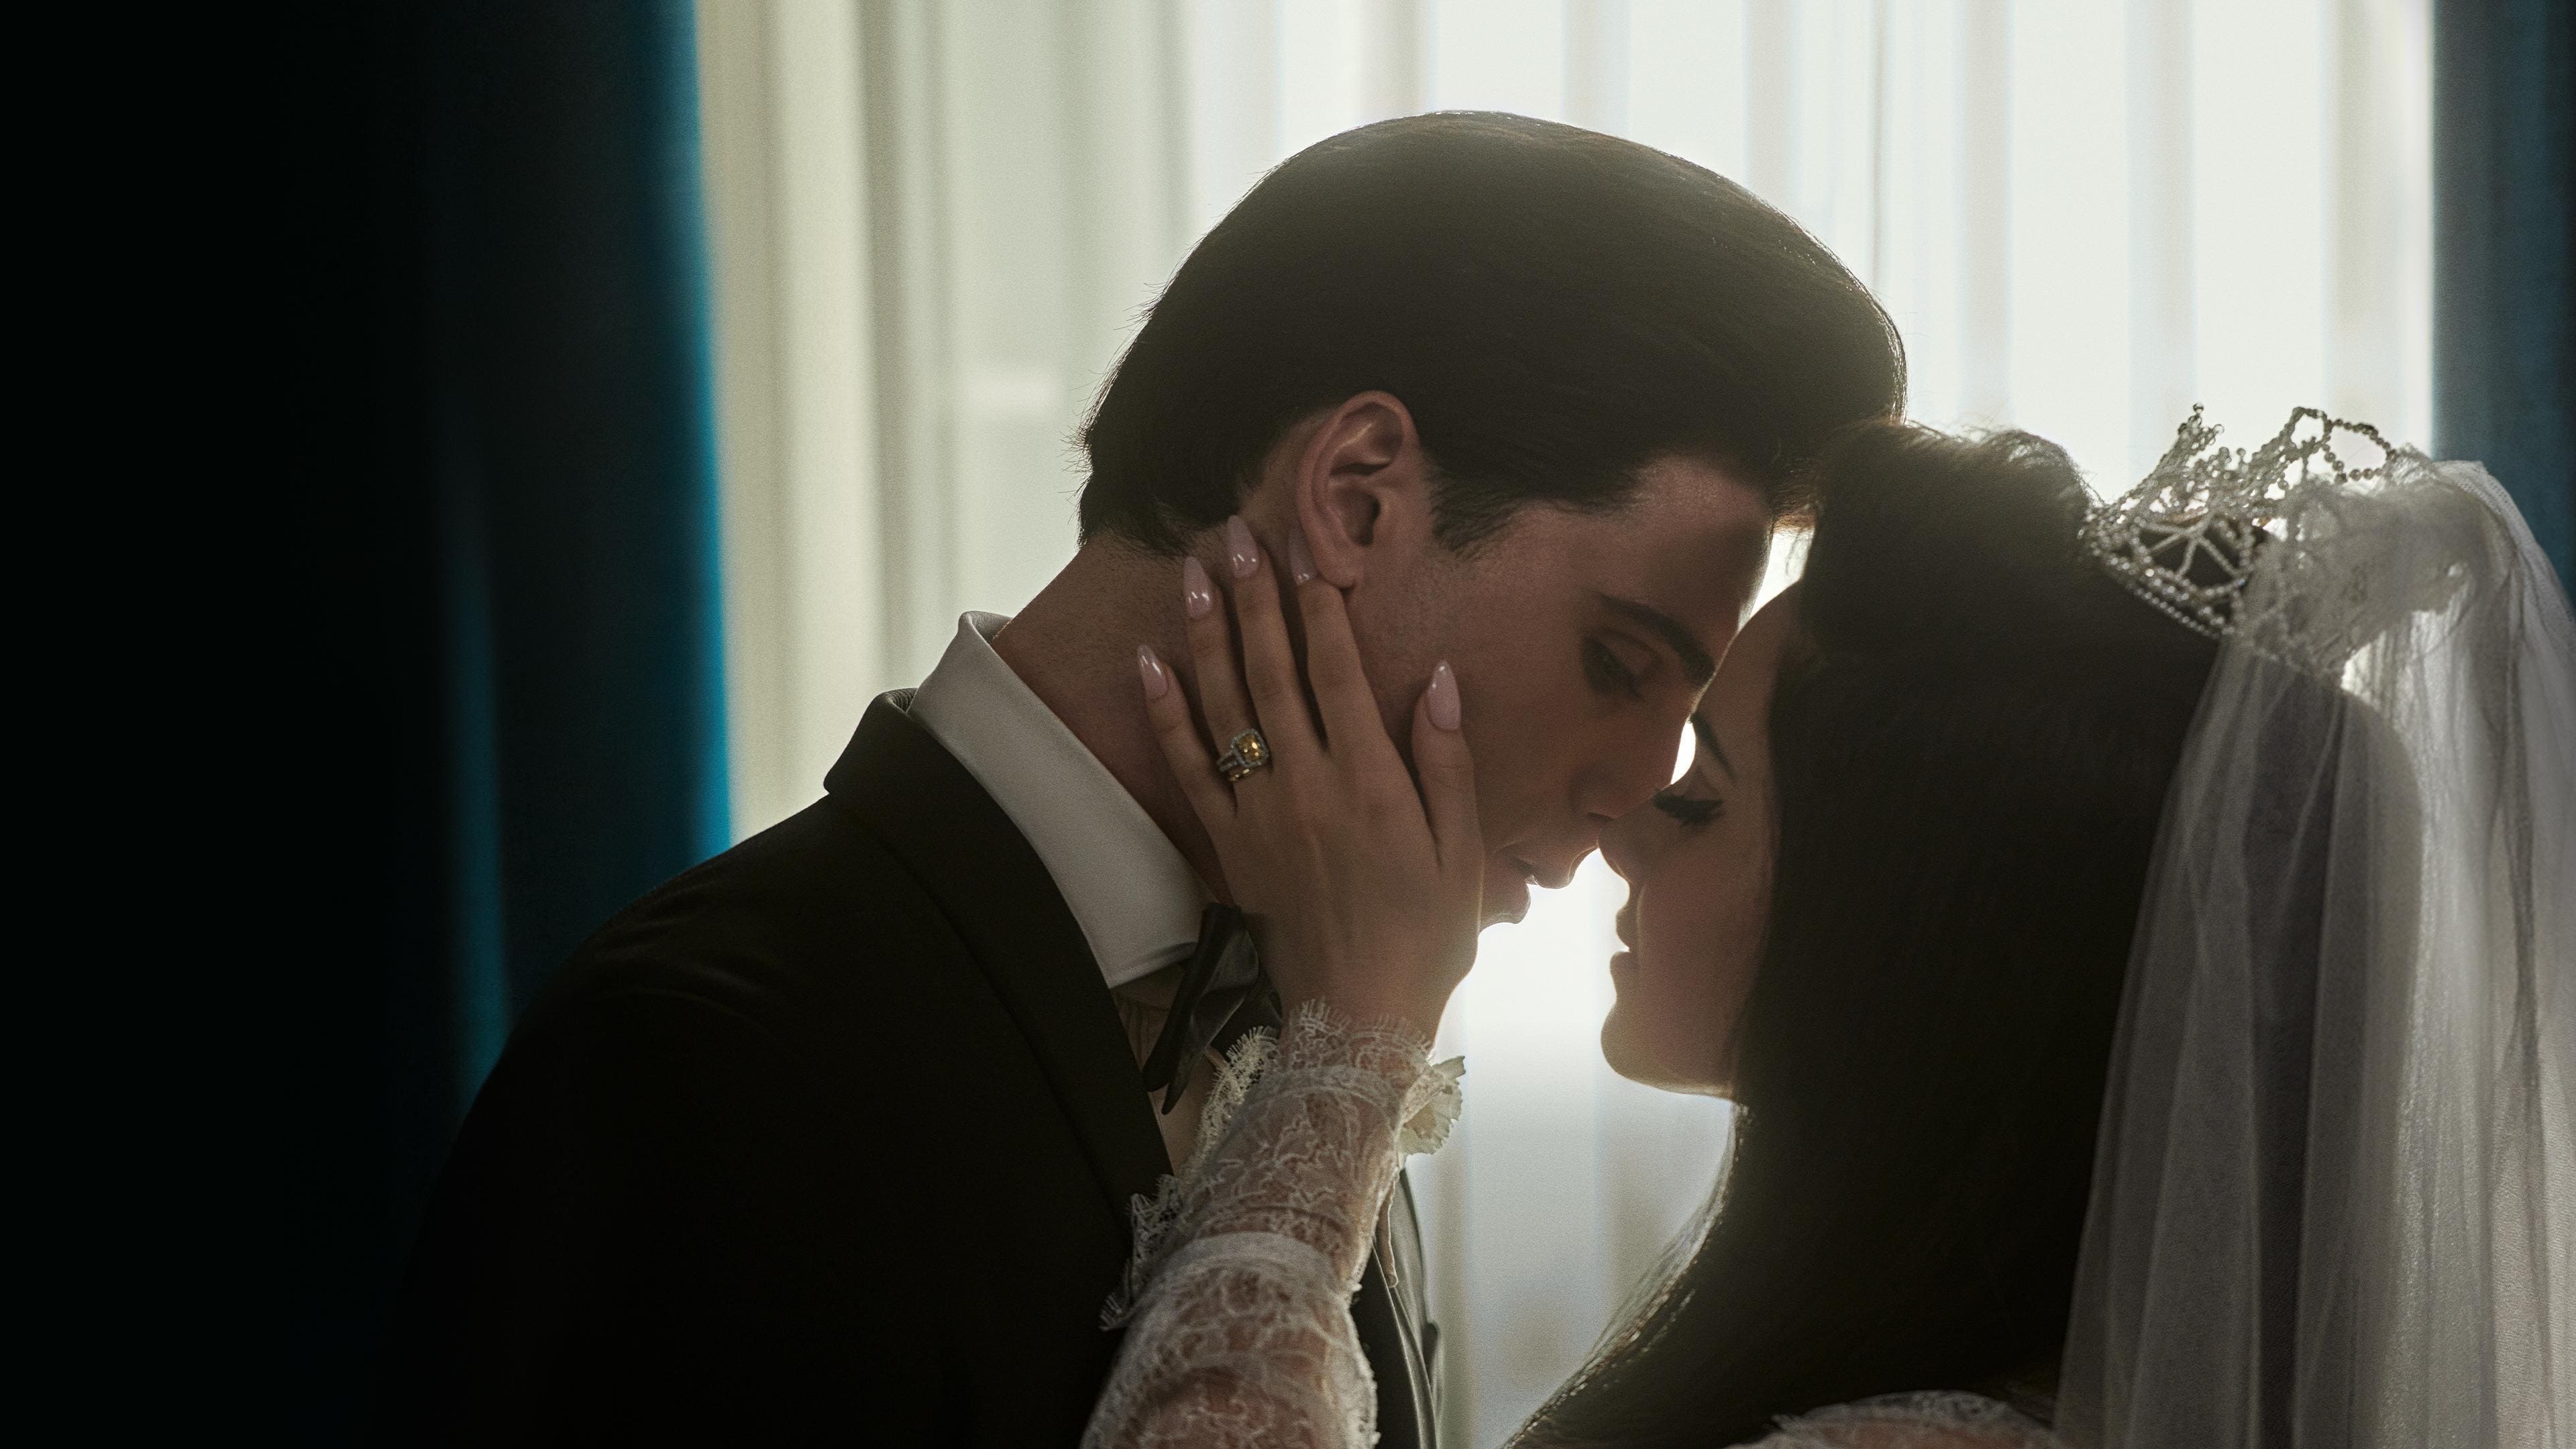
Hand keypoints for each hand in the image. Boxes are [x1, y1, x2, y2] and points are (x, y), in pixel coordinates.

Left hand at [1138, 517, 1482, 1040]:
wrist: (1358, 1017)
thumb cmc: (1425, 936)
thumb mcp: (1460, 852)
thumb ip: (1447, 761)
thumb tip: (1440, 677)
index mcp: (1370, 781)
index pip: (1336, 671)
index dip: (1319, 606)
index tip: (1306, 550)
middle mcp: (1306, 786)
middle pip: (1271, 672)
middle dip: (1253, 598)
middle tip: (1235, 535)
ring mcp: (1259, 814)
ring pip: (1224, 707)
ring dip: (1205, 635)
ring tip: (1190, 574)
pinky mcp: (1229, 844)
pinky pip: (1187, 767)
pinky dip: (1166, 713)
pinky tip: (1150, 664)